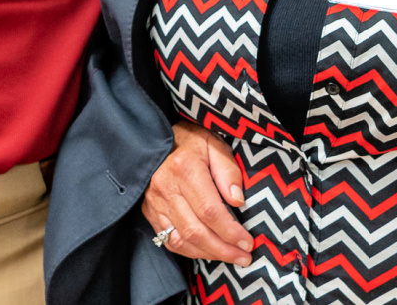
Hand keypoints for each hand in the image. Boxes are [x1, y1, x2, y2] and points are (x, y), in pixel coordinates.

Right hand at [141, 121, 252, 263]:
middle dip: (223, 250)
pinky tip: (208, 252)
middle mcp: (165, 188)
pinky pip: (170, 240)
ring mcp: (154, 202)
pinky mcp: (149, 212)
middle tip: (244, 258)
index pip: (210, 211)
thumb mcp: (215, 145)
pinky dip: (191, 251)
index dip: (230, 232)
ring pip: (182, 240)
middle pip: (196, 231)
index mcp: (184, 168)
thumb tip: (238, 201)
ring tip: (230, 257)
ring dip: (209, 254)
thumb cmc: (191, 141)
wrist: (155, 139)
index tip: (248, 242)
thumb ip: (228, 171)